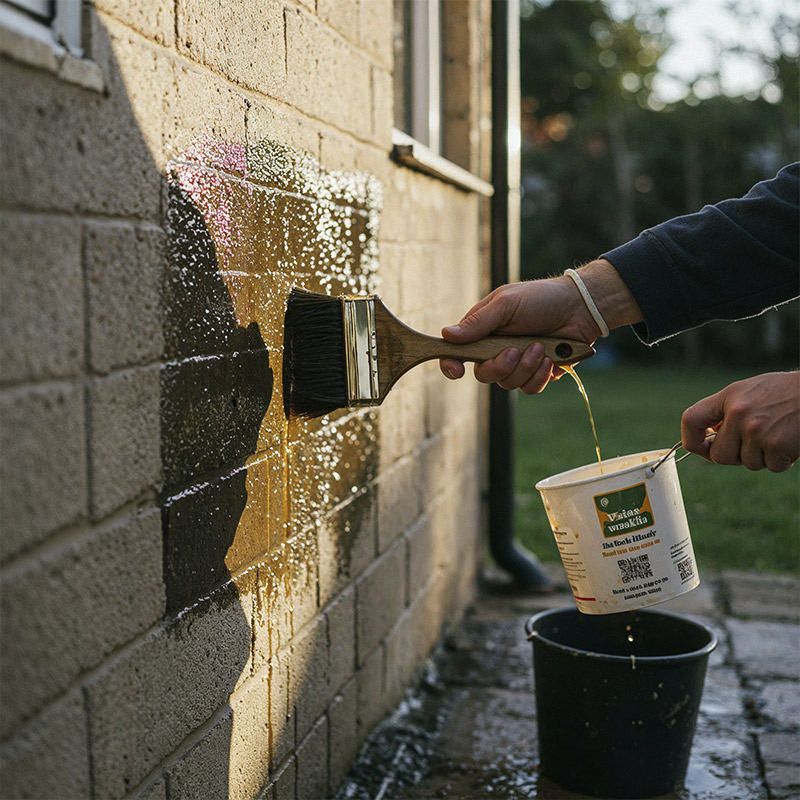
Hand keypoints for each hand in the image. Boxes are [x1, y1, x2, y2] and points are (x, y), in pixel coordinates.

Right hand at [440, 260, 642, 393]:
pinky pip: (529, 388)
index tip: (457, 371)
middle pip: (483, 374)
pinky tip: (550, 359)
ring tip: (540, 347)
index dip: (451, 365)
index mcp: (483, 331)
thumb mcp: (506, 304)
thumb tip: (447, 335)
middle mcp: (496, 350)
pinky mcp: (537, 373)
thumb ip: (478, 323)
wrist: (580, 307)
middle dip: (500, 366)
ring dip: (526, 367)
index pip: (457, 353)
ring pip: (508, 384)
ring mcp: (517, 363)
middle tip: (515, 351)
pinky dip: (540, 376)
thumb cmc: (541, 298)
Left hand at [681, 372, 799, 471]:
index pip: (691, 420)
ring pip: (747, 463)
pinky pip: (770, 466)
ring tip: (776, 434)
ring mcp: (757, 431)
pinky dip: (780, 460)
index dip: (691, 439)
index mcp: (729, 397)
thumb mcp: (749, 391)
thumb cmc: (785, 392)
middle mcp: (738, 414)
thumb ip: (726, 411)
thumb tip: (707, 440)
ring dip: (761, 456)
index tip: (701, 445)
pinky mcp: (777, 446)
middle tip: (750, 445)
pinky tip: (789, 441)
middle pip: (718, 456)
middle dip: (732, 456)